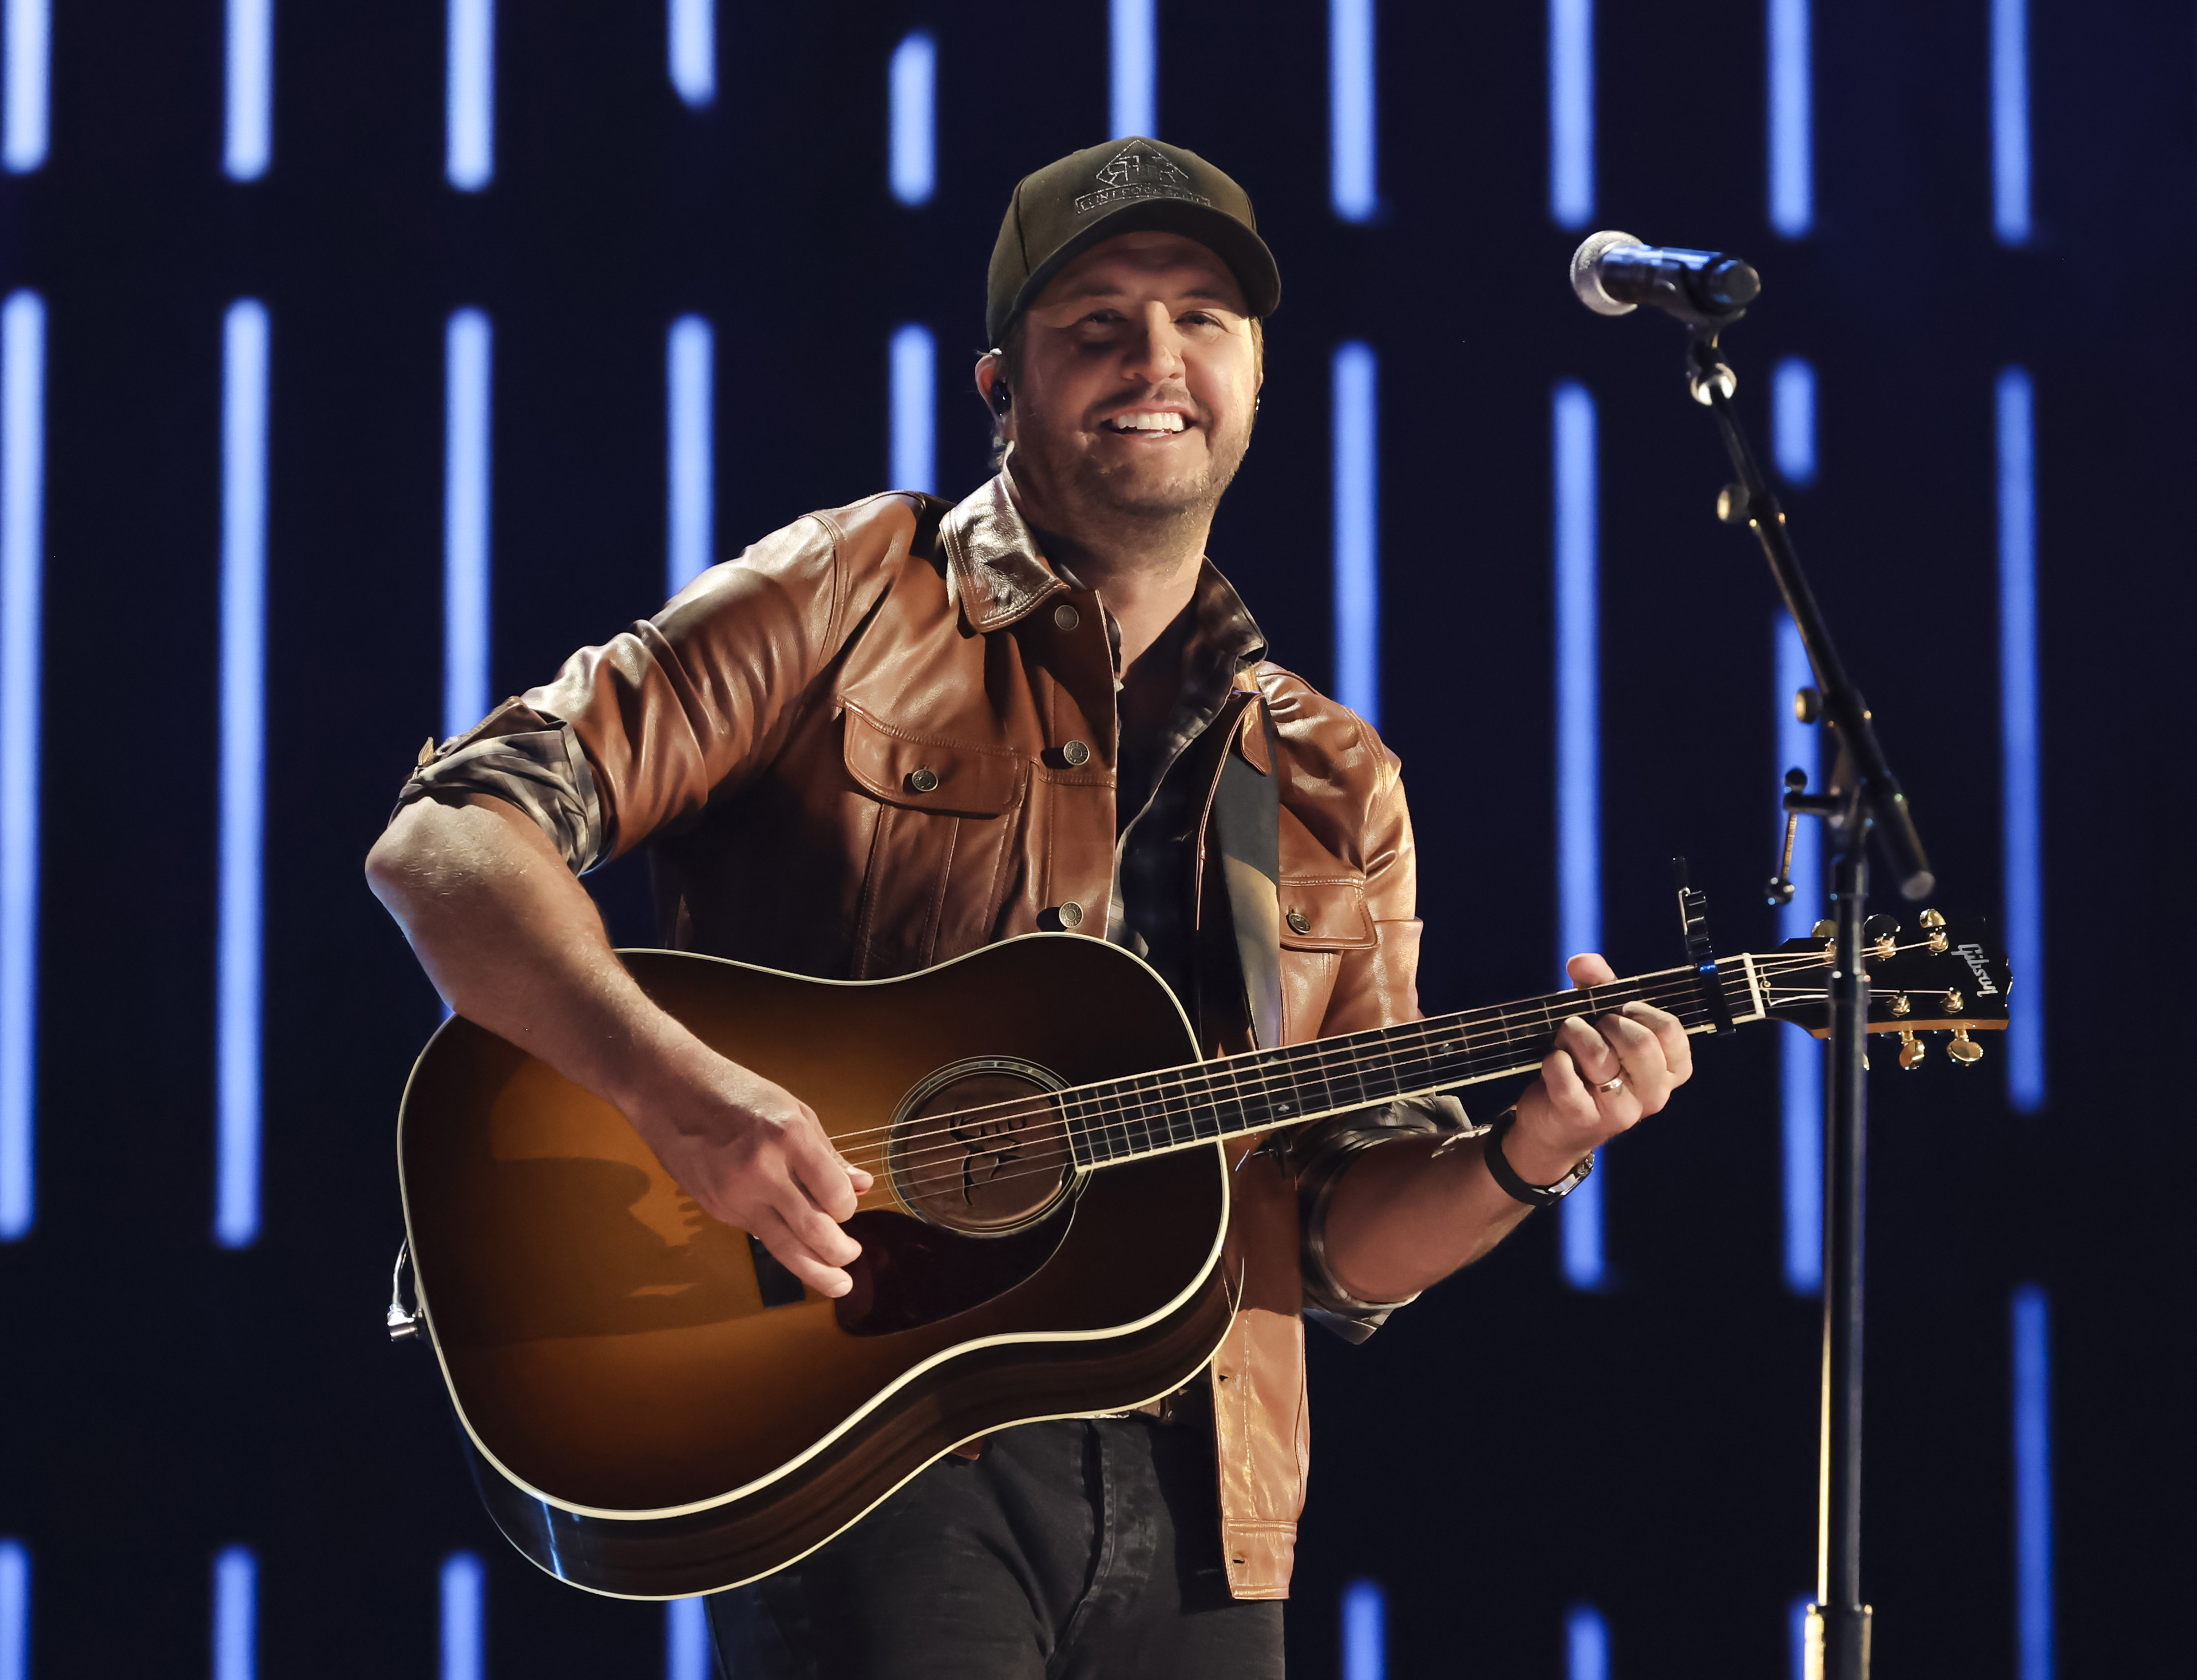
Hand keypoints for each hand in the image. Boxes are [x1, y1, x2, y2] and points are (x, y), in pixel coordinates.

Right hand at [627, 1047, 874, 1297]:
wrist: (671, 1092)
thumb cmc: (737, 1094)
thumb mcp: (794, 1112)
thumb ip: (828, 1155)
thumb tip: (862, 1185)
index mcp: (790, 1137)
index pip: (836, 1195)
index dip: (848, 1207)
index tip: (847, 1205)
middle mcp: (763, 1170)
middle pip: (814, 1232)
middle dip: (840, 1253)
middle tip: (852, 1256)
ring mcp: (736, 1194)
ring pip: (784, 1249)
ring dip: (817, 1273)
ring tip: (838, 1284)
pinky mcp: (718, 1209)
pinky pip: (759, 1234)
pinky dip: (781, 1242)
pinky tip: (794, 1243)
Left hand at [1502, 952, 1694, 1184]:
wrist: (1555, 1119)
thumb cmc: (1587, 1063)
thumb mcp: (1600, 1021)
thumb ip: (1599, 986)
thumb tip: (1583, 962)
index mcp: (1669, 1070)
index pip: (1670, 1030)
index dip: (1639, 1011)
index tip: (1620, 1011)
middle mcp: (1654, 1094)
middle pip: (1640, 1043)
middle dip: (1606, 1023)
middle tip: (1591, 1027)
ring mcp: (1622, 1112)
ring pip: (1599, 1056)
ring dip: (1573, 1035)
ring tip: (1567, 1043)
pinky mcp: (1583, 1119)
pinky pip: (1566, 1079)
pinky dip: (1554, 1061)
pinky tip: (1554, 1063)